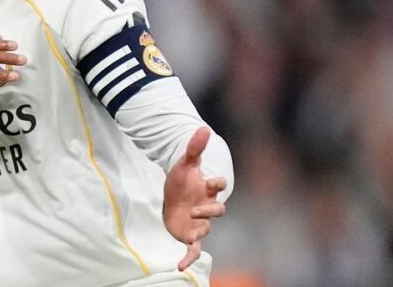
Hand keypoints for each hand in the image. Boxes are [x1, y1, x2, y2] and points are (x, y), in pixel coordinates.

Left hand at [163, 126, 226, 270]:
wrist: (173, 196)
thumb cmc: (182, 181)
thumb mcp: (185, 164)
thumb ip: (195, 148)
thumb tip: (203, 127)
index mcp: (208, 188)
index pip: (219, 185)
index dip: (217, 184)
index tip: (210, 181)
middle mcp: (208, 206)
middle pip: (218, 209)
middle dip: (209, 210)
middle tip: (196, 210)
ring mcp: (201, 222)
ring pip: (207, 228)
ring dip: (200, 230)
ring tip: (190, 233)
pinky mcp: (191, 235)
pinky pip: (194, 249)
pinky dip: (189, 258)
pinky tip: (180, 267)